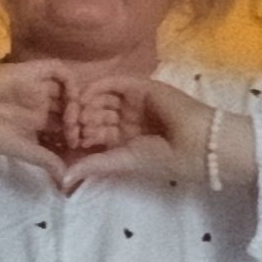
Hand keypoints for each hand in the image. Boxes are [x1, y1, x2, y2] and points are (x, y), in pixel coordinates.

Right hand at [0, 59, 75, 187]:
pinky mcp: (29, 72)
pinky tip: (70, 103)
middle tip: (81, 137)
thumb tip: (66, 179)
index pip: (67, 126)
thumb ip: (44, 159)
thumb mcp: (19, 150)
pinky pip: (58, 69)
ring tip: (73, 123)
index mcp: (36, 124)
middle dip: (83, 120)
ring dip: (79, 103)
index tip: (81, 152)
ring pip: (69, 88)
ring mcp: (35, 87)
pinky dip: (71, 83)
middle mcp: (39, 104)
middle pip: (72, 106)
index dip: (79, 136)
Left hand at [58, 79, 255, 196]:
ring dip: (86, 104)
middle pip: (94, 113)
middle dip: (80, 120)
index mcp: (124, 138)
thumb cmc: (165, 158)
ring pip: (100, 98)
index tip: (67, 142)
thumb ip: (94, 164)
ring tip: (77, 115)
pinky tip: (86, 96)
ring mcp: (132, 100)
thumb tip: (64, 179)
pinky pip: (113, 82)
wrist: (197, 144)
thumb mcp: (124, 161)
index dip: (79, 135)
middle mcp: (126, 118)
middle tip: (69, 127)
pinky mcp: (139, 85)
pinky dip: (97, 87)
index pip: (94, 132)